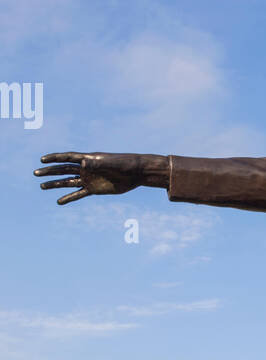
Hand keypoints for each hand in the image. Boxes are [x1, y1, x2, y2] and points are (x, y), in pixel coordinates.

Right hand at [34, 152, 156, 204]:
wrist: (136, 173)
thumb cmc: (125, 163)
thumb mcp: (110, 163)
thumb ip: (96, 163)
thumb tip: (82, 163)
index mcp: (88, 159)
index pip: (68, 158)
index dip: (55, 158)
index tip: (42, 160)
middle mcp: (86, 168)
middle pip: (64, 170)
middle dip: (50, 171)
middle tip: (35, 173)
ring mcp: (89, 179)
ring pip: (68, 182)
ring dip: (55, 184)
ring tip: (42, 186)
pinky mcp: (94, 189)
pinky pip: (79, 194)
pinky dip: (69, 197)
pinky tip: (59, 202)